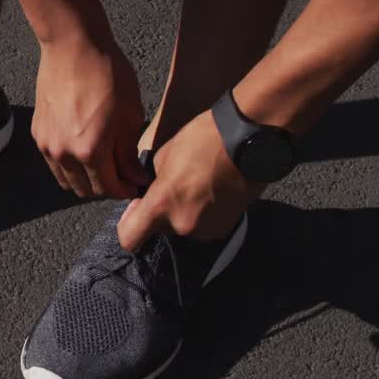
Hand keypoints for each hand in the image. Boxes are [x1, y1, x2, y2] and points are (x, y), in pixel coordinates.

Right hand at [31, 36, 147, 197]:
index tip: (135, 185)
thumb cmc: (107, 73)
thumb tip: (135, 177)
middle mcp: (64, 154)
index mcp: (90, 151)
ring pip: (66, 180)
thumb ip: (129, 153)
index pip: (108, 189)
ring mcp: (47, 145)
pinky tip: (83, 148)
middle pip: (85, 190)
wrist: (72, 46)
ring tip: (102, 164)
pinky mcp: (38, 133)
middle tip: (121, 176)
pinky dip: (69, 164)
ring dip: (85, 179)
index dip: (124, 191)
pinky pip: (54, 162)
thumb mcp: (129, 114)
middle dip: (105, 188)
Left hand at [117, 108, 263, 250]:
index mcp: (161, 205)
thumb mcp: (164, 155)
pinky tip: (212, 192)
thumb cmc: (203, 139)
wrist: (250, 140)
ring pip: (183, 227)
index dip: (129, 225)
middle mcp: (182, 225)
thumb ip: (153, 181)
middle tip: (174, 187)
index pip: (129, 239)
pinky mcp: (226, 228)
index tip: (137, 207)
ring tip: (197, 186)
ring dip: (183, 213)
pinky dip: (203, 214)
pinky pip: (204, 226)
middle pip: (159, 229)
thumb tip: (153, 191)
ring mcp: (206, 230)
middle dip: (162, 212)